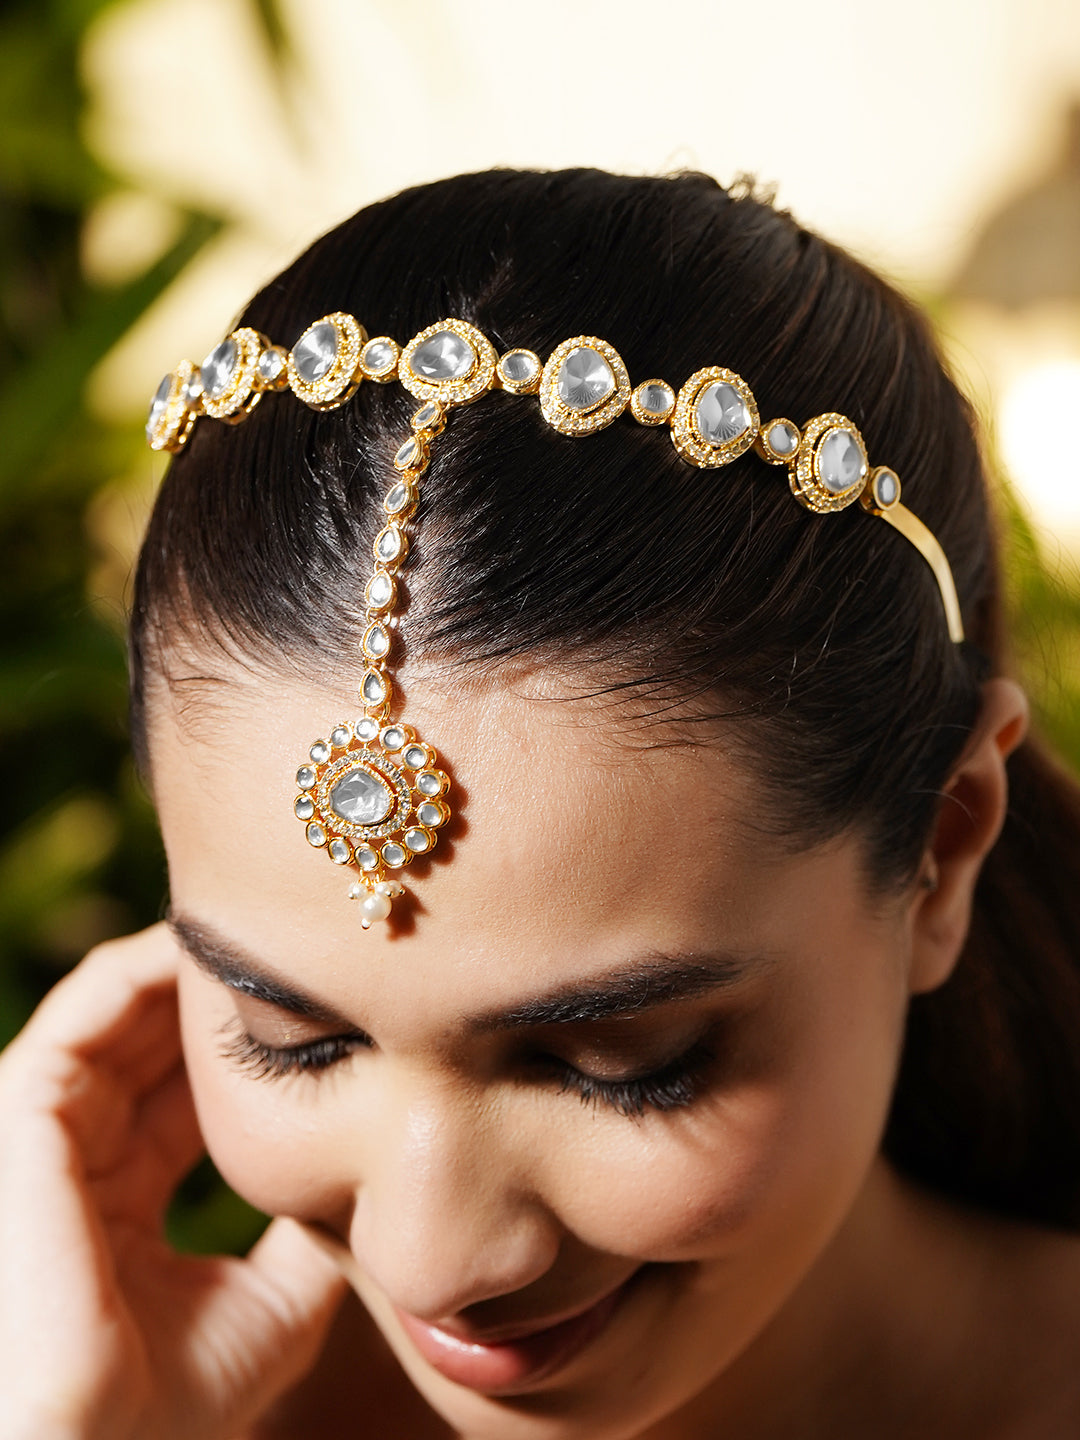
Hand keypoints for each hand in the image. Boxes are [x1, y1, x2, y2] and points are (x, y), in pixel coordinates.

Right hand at [0, 924, 347, 1439]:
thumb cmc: (166, 1407)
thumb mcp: (272, 1304)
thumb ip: (307, 1235)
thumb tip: (370, 1178)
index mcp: (121, 1205)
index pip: (182, 1101)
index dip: (245, 1054)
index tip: (321, 1006)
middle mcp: (78, 1161)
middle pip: (152, 1045)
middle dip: (218, 997)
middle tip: (296, 946)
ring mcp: (45, 1135)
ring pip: (120, 1012)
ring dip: (188, 968)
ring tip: (262, 932)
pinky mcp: (21, 1112)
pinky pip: (83, 1011)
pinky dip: (142, 968)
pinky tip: (208, 950)